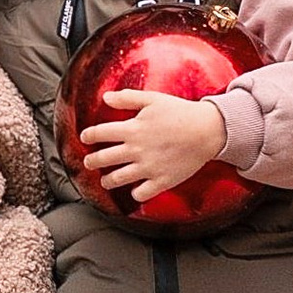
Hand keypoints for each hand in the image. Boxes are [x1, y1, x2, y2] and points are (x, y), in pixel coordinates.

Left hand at [80, 87, 230, 205]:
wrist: (207, 130)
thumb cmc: (180, 113)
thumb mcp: (152, 99)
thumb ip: (127, 98)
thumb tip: (106, 97)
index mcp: (132, 129)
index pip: (100, 133)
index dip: (88, 136)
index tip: (85, 138)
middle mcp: (136, 150)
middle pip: (103, 159)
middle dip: (91, 161)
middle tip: (89, 162)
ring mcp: (148, 167)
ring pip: (117, 179)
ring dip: (107, 181)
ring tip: (105, 181)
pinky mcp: (161, 180)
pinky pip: (141, 193)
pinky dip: (135, 194)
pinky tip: (134, 190)